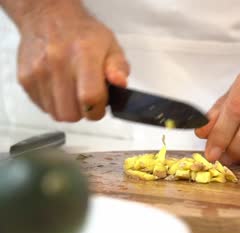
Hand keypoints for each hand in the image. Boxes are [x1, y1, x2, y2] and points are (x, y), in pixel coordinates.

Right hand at [16, 2, 128, 120]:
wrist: (48, 18)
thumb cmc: (83, 34)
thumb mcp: (110, 46)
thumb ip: (118, 67)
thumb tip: (120, 83)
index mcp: (83, 56)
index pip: (89, 98)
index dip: (98, 110)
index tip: (101, 105)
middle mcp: (58, 64)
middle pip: (71, 113)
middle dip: (84, 112)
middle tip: (89, 99)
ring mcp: (38, 72)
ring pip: (56, 114)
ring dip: (69, 109)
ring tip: (74, 92)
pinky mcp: (25, 79)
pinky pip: (43, 107)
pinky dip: (54, 104)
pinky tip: (61, 89)